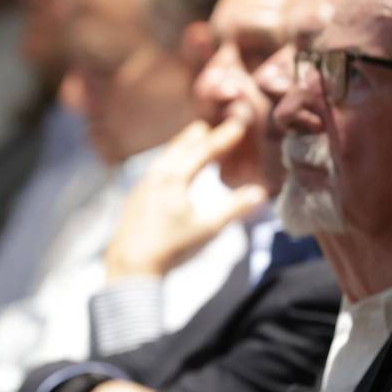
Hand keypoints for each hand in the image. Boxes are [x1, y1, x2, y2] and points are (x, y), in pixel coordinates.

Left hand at [104, 119, 267, 279]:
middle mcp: (156, 177)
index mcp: (175, 179)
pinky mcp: (134, 200)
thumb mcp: (208, 229)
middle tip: (208, 126)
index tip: (238, 125)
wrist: (131, 265)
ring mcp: (142, 187)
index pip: (203, 151)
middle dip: (197, 137)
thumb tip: (261, 193)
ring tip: (189, 142)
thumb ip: (235, 209)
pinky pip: (154, 171)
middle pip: (180, 149)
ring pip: (164, 158)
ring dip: (179, 148)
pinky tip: (166, 172)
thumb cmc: (171, 247)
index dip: (223, 138)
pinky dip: (167, 163)